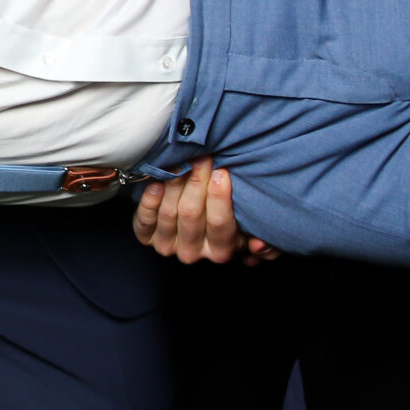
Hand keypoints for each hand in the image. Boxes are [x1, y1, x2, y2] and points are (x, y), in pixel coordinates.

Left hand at [131, 156, 276, 264]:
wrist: (196, 221)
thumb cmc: (226, 217)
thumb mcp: (251, 227)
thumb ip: (264, 238)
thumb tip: (259, 245)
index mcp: (221, 250)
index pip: (220, 224)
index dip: (219, 197)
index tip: (221, 172)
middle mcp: (193, 252)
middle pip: (192, 214)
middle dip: (197, 181)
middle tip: (202, 158)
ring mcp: (168, 246)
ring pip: (170, 213)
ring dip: (175, 184)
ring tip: (183, 162)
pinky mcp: (148, 237)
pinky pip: (145, 220)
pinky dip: (150, 200)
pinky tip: (157, 182)